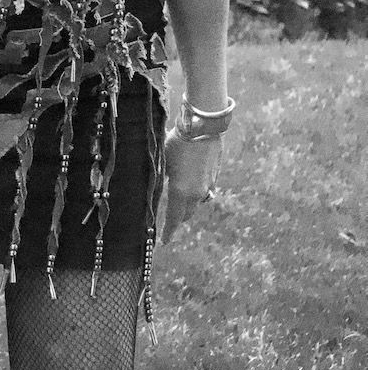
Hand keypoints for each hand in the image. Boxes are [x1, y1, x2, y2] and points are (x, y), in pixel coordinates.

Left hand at [160, 128, 222, 243]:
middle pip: (187, 214)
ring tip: (178, 206)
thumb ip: (160, 178)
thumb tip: (155, 186)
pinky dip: (195, 194)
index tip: (164, 242)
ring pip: (196, 203)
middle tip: (169, 223)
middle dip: (178, 219)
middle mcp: (197, 193)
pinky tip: (189, 186)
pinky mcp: (214, 176)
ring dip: (187, 207)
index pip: (174, 219)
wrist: (203, 127)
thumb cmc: (178, 142)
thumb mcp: (163, 160)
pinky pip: (204, 192)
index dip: (168, 232)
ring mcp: (208, 185)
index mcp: (181, 192)